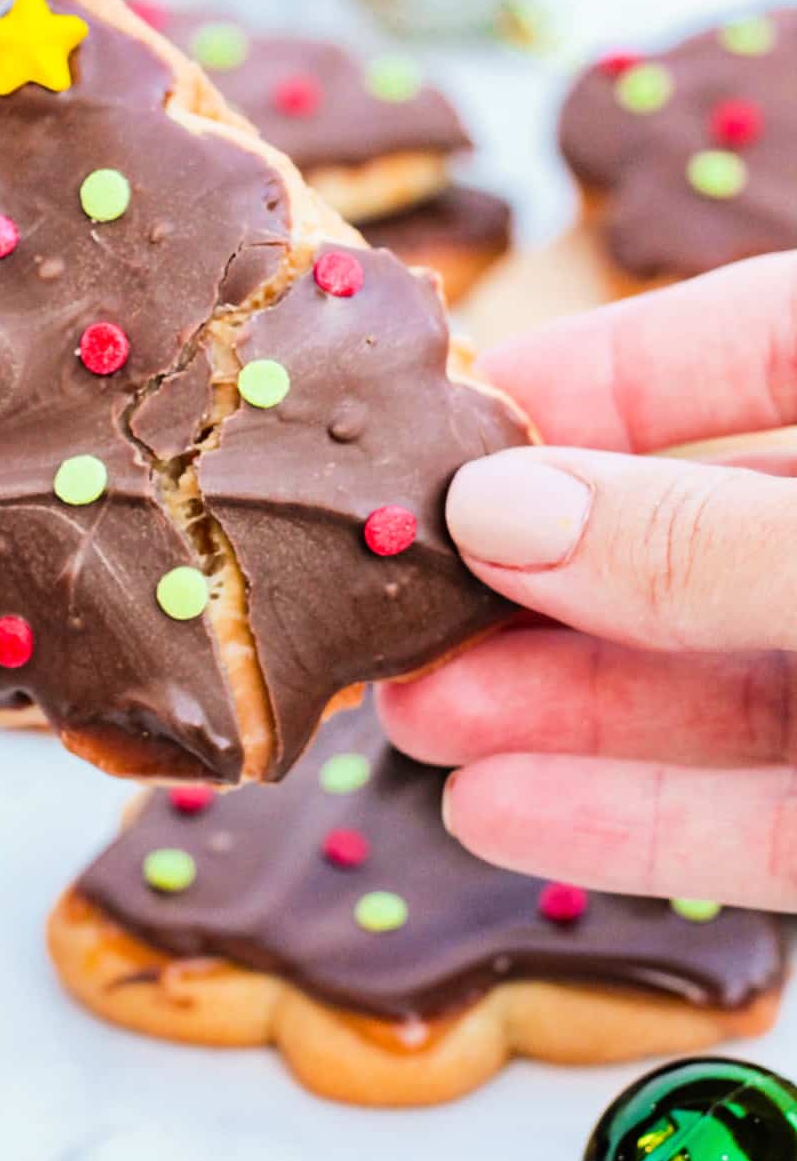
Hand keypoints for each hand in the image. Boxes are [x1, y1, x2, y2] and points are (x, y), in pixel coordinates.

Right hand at [379, 251, 796, 910]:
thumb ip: (707, 542)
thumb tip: (501, 512)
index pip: (757, 341)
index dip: (599, 373)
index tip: (449, 419)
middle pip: (702, 531)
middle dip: (545, 570)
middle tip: (401, 598)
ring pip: (719, 682)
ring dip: (560, 705)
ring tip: (416, 719)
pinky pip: (772, 816)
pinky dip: (647, 819)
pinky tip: (504, 812)